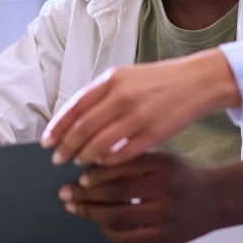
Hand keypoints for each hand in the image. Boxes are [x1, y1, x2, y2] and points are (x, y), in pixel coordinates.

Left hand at [41, 48, 242, 165]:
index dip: (57, 127)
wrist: (196, 81)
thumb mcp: (125, 77)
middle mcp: (122, 96)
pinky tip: (102, 165)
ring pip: (99, 144)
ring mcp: (138, 115)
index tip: (46, 142)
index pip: (75, 107)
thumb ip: (100, 96)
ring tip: (78, 163)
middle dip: (66, 147)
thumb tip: (72, 120)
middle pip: (83, 128)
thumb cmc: (157, 81)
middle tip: (57, 159)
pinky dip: (107, 162)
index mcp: (111, 80)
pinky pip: (122, 154)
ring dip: (84, 157)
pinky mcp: (153, 133)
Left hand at [58, 152, 222, 242]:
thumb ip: (131, 160)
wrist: (215, 199)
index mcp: (163, 164)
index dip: (96, 173)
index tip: (80, 176)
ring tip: (74, 207)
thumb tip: (89, 167)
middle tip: (65, 192)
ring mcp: (166, 216)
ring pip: (118, 217)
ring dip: (90, 213)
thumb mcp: (162, 159)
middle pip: (115, 193)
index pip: (120, 167)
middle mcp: (166, 189)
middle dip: (85, 194)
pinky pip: (127, 238)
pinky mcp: (165, 238)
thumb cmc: (180, 176)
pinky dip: (108, 231)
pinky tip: (99, 224)